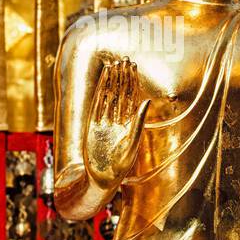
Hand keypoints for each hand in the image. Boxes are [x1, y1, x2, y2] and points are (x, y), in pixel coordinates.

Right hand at [82, 58, 149, 189]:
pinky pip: (97, 104)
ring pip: (109, 97)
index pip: (132, 98)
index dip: (133, 83)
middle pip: (121, 94)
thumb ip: (138, 122)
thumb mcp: (132, 145)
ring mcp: (105, 122)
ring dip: (112, 81)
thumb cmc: (120, 168)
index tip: (134, 67)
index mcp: (131, 125)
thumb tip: (146, 102)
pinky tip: (103, 80)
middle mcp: (119, 121)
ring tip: (114, 65)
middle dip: (123, 77)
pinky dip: (100, 91)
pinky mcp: (93, 126)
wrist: (101, 180)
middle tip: (125, 59)